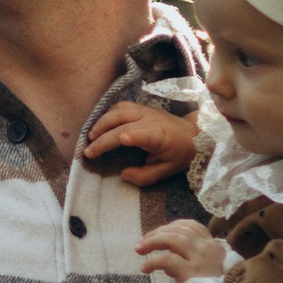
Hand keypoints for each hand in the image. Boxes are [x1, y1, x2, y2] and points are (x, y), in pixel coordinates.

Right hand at [80, 96, 198, 187]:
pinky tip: (101, 125)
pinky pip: (120, 106)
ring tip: (90, 137)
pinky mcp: (141, 107)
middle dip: (103, 137)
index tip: (119, 140)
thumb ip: (145, 176)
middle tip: (88, 150)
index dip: (131, 135)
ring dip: (101, 122)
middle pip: (122, 123)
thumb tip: (123, 174)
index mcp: (160, 136)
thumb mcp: (167, 171)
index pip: (143, 134)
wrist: (194, 133)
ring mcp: (145, 110)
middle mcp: (151, 120)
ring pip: (118, 110)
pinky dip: (107, 114)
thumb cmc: (180, 154)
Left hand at [135, 218, 228, 282]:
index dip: (171, 226)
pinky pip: (167, 259)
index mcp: (213, 246)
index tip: (157, 233)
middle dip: (157, 233)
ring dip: (152, 242)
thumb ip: (194, 257)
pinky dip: (152, 261)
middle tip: (142, 243)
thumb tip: (168, 251)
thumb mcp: (209, 268)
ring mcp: (200, 259)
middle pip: (179, 230)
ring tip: (139, 250)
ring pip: (173, 239)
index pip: (191, 226)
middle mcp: (207, 248)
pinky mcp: (191, 272)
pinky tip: (145, 268)